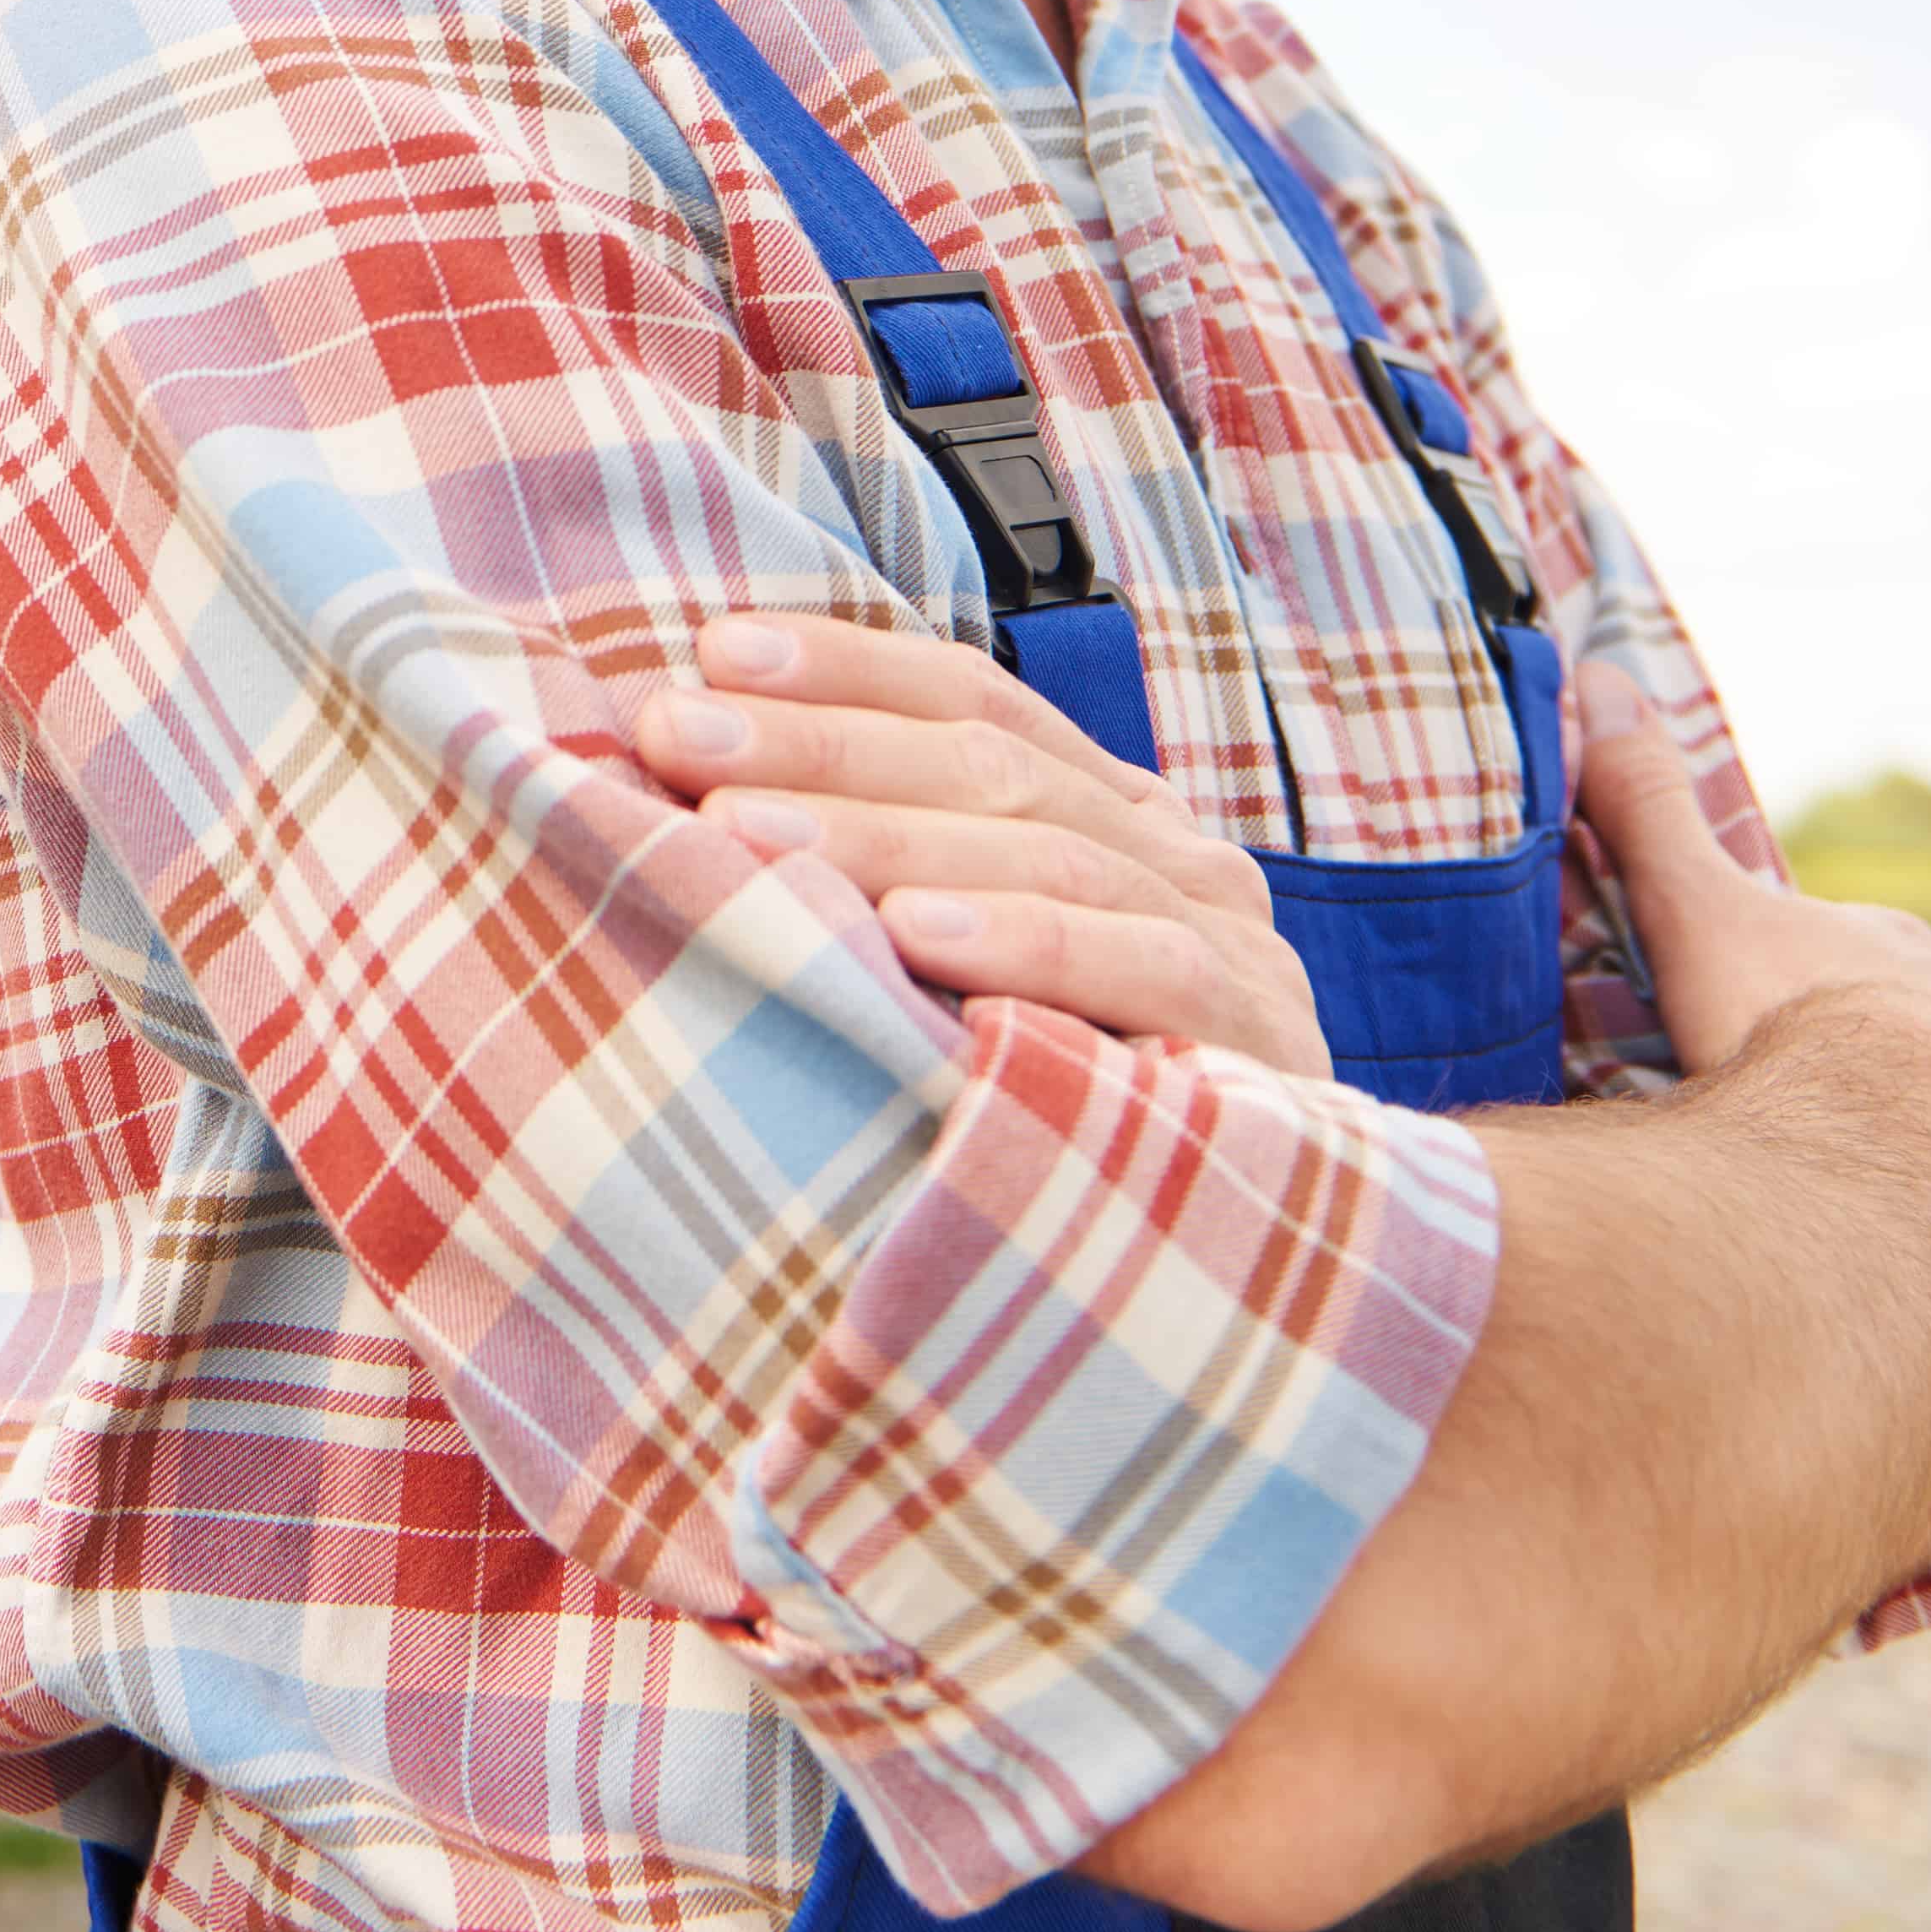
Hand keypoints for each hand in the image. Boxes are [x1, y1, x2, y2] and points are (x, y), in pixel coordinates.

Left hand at [630, 614, 1331, 1078]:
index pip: (973, 700)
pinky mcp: (1254, 1040)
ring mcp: (1231, 942)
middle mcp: (1174, 857)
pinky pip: (1140, 967)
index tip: (710, 653)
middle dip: (819, 743)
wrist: (1252, 1278)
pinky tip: (914, 937)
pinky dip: (1026, 942)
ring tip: (744, 831)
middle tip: (675, 737)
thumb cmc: (1062, 1121)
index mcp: (1110, 817)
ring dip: (881, 835)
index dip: (844, 669)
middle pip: (987, 763)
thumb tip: (703, 808)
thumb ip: (890, 892)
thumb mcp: (968, 984)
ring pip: (1046, 849)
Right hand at [1576, 714, 1930, 1343]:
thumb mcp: (1699, 911)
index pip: (1857, 963)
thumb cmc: (1799, 1028)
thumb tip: (1598, 676)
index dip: (1809, 992)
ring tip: (1875, 1232)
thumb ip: (1648, 809)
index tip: (1765, 1033)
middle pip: (1920, 1055)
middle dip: (1876, 1094)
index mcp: (1897, 962)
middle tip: (1802, 1145)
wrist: (1919, 1143)